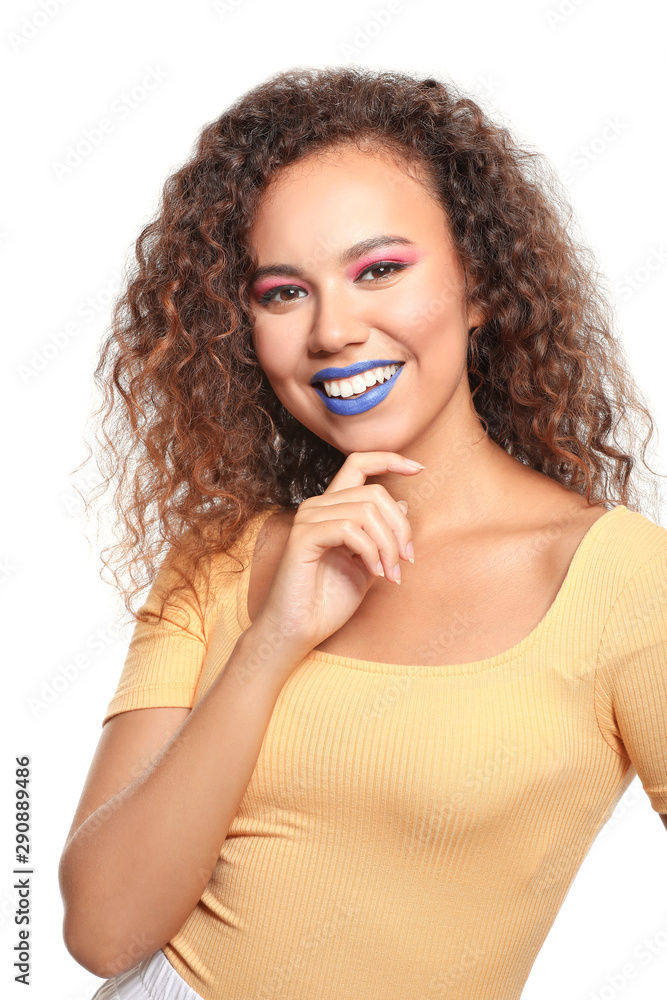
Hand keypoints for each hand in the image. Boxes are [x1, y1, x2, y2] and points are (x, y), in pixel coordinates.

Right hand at [251, 451, 422, 662]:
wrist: (298, 631)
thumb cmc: (329, 601)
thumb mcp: (368, 564)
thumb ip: (382, 536)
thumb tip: (402, 502)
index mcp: (333, 507)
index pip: (359, 463)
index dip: (391, 459)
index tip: (420, 468)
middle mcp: (319, 506)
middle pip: (374, 492)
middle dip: (400, 527)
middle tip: (407, 560)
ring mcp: (309, 519)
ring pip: (366, 511)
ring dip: (389, 545)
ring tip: (391, 574)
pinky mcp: (303, 536)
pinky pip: (350, 529)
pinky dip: (371, 552)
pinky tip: (375, 573)